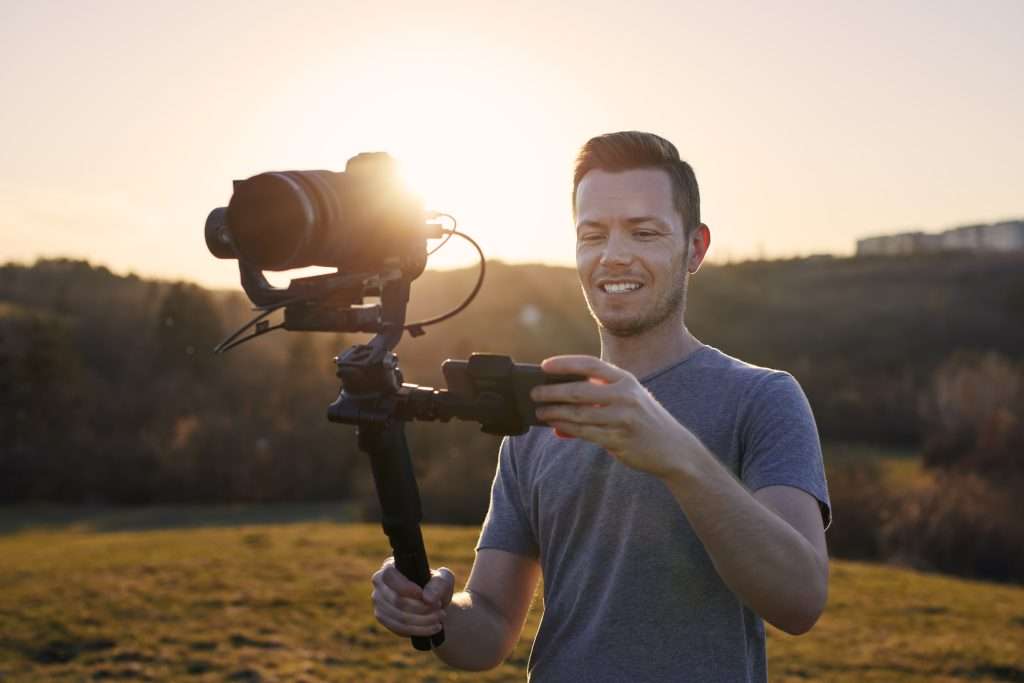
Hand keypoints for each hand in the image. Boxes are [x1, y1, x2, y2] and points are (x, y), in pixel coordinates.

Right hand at [371, 557, 453, 638]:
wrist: (433, 604)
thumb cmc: (436, 586)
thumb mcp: (444, 580)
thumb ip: (439, 584)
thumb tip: (427, 598)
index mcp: (391, 566)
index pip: (390, 576)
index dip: (405, 587)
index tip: (424, 595)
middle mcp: (380, 582)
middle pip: (396, 600)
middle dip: (421, 608)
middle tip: (440, 609)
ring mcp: (378, 601)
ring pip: (399, 616)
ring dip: (423, 620)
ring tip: (440, 617)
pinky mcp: (383, 618)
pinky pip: (399, 628)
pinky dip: (419, 629)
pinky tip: (434, 627)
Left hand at [530, 355, 689, 478]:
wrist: (674, 448)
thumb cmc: (644, 421)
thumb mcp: (627, 401)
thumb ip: (598, 399)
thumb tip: (561, 405)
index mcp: (625, 379)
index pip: (590, 364)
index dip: (565, 363)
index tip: (545, 366)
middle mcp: (625, 395)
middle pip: (579, 390)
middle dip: (552, 392)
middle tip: (534, 394)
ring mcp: (623, 417)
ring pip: (579, 414)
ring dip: (555, 413)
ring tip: (540, 412)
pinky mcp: (619, 438)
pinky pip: (586, 432)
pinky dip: (567, 429)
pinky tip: (556, 427)